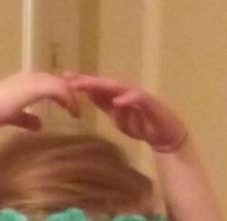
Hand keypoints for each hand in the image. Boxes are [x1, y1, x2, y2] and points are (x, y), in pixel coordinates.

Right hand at [0, 72, 79, 135]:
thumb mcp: (16, 116)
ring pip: (59, 84)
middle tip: (77, 106)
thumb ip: (27, 119)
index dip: (60, 91)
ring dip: (70, 97)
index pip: (48, 82)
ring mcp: (33, 80)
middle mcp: (30, 77)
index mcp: (25, 81)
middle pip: (56, 80)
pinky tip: (72, 111)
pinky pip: (57, 90)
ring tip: (76, 111)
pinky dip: (67, 100)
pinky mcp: (35, 87)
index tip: (68, 103)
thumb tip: (40, 125)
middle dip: (69, 92)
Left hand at [63, 72, 187, 152]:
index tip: (62, 79)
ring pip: (118, 87)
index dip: (80, 82)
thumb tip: (88, 94)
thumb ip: (104, 105)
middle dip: (86, 81)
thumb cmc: (141, 125)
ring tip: (87, 86)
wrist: (164, 135)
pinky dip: (128, 99)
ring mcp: (137, 95)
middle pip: (103, 83)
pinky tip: (117, 101)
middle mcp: (125, 91)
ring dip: (103, 85)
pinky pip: (138, 98)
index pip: (96, 86)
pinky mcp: (150, 103)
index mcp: (116, 95)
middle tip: (68, 79)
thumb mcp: (117, 118)